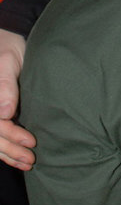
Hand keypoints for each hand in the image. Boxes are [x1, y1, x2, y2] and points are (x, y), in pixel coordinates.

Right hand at [0, 29, 34, 167]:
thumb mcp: (8, 61)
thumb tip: (6, 112)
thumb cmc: (8, 48)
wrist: (8, 41)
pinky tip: (17, 158)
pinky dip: (5, 150)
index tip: (31, 140)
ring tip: (28, 164)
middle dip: (10, 150)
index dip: (11, 135)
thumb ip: (5, 84)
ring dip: (8, 155)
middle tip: (32, 159)